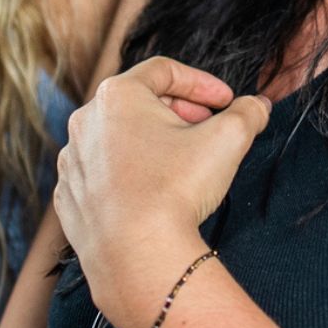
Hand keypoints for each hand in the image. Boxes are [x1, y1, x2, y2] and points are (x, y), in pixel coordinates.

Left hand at [54, 56, 270, 327]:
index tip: (225, 102)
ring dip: (150, 143)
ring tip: (180, 163)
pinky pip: (101, 174)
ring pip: (117, 139)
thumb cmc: (176, 190)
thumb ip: (247, 114)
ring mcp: (72, 160)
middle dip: (178, 112)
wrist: (137, 257)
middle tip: (207, 129)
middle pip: (138, 103)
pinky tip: (150, 191)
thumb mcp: (227, 141)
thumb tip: (258, 106)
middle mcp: (86, 120)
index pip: (164, 71)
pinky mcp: (69, 196)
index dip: (201, 83)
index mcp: (118, 95)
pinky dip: (126, 175)